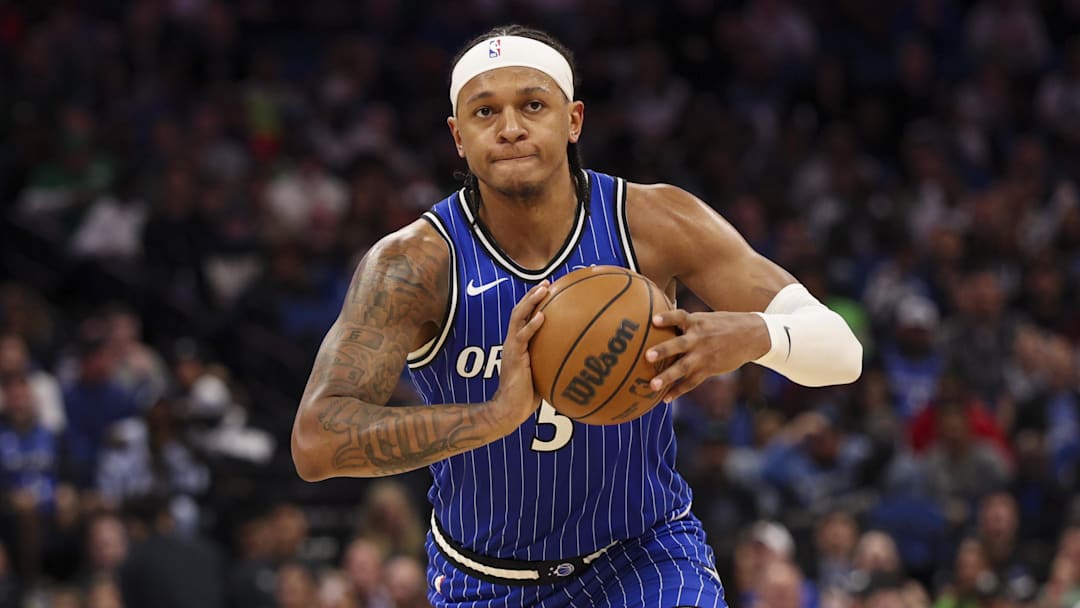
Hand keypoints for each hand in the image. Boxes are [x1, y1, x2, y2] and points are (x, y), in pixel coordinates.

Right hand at [486, 281, 547, 433]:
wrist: (510, 409)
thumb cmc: (528, 396)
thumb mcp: (543, 373)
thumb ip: (554, 361)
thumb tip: (580, 357)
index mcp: (520, 344)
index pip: (526, 317)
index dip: (536, 302)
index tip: (551, 290)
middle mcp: (513, 341)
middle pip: (521, 310)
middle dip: (533, 294)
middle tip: (548, 282)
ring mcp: (511, 347)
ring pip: (518, 317)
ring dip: (531, 301)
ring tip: (544, 289)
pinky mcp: (513, 356)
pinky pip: (522, 337)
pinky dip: (531, 325)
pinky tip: (542, 316)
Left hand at [645, 310, 769, 402]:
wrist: (751, 336)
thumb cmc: (722, 324)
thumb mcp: (705, 317)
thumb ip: (684, 321)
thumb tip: (655, 316)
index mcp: (696, 322)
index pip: (679, 317)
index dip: (667, 318)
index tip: (653, 320)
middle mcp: (699, 338)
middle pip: (678, 345)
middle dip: (663, 350)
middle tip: (648, 356)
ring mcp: (703, 355)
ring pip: (683, 368)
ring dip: (667, 377)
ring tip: (652, 385)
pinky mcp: (709, 369)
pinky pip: (691, 382)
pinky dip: (678, 390)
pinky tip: (665, 398)